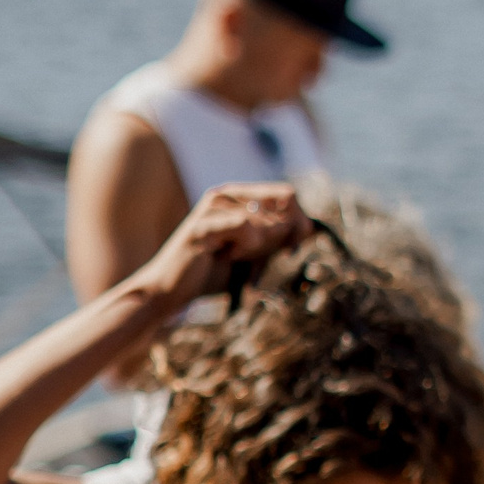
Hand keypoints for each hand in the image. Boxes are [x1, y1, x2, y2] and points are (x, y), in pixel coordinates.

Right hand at [132, 184, 310, 319]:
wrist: (171, 290)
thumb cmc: (212, 272)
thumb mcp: (254, 254)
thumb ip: (277, 239)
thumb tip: (311, 228)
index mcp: (239, 197)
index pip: (287, 195)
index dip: (299, 223)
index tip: (292, 250)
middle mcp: (227, 194)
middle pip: (283, 206)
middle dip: (280, 241)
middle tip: (255, 260)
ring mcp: (213, 206)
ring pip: (267, 221)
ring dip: (258, 249)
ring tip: (232, 257)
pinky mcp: (203, 224)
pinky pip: (246, 227)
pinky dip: (245, 248)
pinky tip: (227, 256)